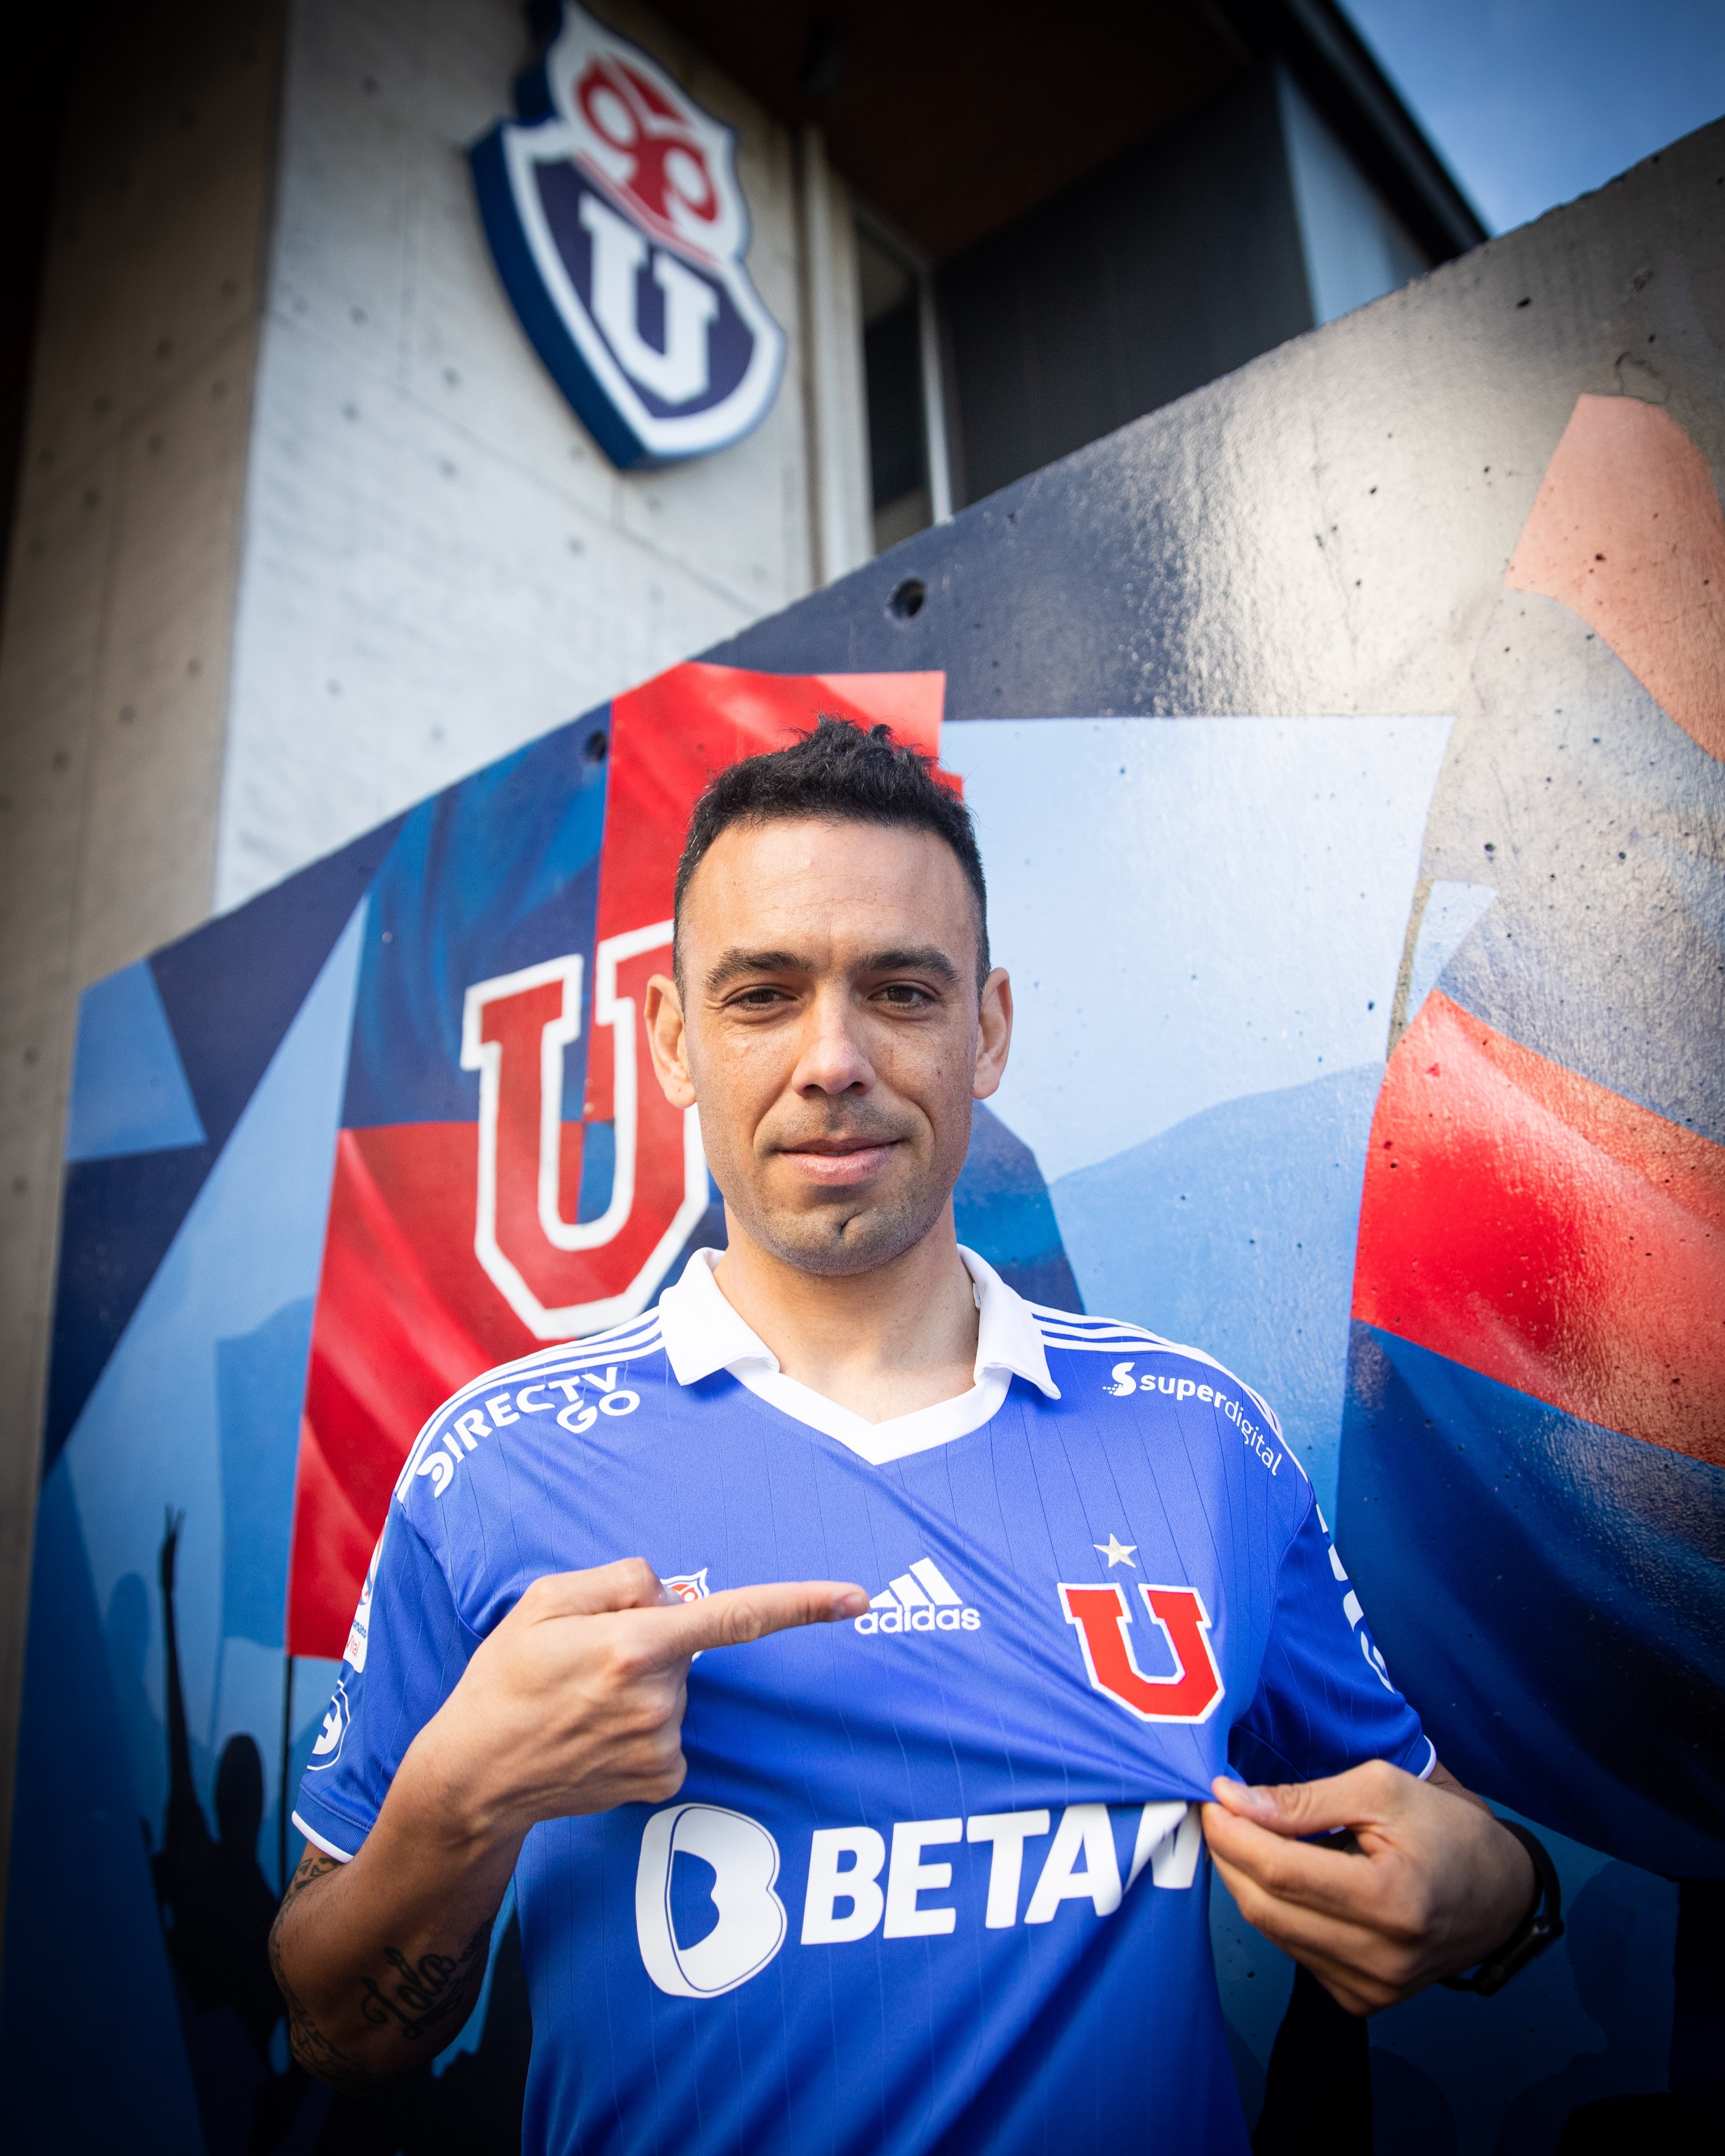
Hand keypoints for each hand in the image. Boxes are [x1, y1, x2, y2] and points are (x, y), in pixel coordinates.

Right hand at [410, 1558, 866, 1845]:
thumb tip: (673, 1595)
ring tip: (578, 1703)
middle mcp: (657, 1698)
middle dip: (648, 1640)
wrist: (474, 1776)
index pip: (735, 1616)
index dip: (803, 1603)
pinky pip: (670, 1730)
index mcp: (633, 1644)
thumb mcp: (546, 1599)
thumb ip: (620, 1580)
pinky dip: (641, 1725)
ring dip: (641, 1685)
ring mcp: (662, 1745)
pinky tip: (594, 1735)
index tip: (857, 1597)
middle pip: (684, 1643)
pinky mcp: (661, 1779)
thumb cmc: (504, 1678)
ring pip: (676, 1688)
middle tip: (581, 1662)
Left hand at [1201, 1760, 1536, 2014]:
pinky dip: (1279, 1912)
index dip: (1233, 1833)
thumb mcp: (1382, 1791)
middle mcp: (1382, 1958)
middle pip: (1266, 1908)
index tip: (1212, 1798)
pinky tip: (1290, 1880)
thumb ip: (1304, 1800)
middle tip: (1221, 1813)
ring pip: (1273, 1933)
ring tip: (1251, 1838)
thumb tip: (1233, 1799)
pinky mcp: (1363, 2000)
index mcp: (1392, 1901)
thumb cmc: (1445, 1832)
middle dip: (1230, 1856)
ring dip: (1248, 1882)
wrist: (1499, 1895)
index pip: (1281, 1872)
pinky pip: (1295, 1952)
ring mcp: (1372, 1987)